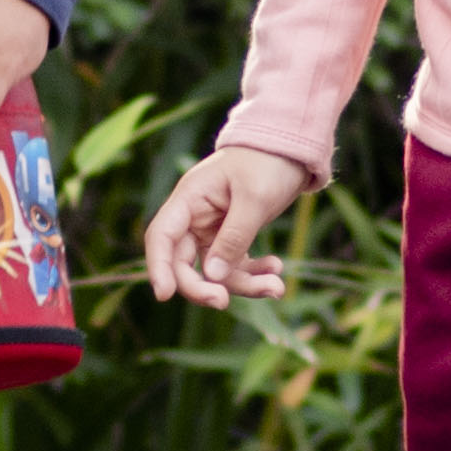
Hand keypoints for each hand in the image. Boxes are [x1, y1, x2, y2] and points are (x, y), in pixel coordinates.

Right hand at [143, 145, 315, 308]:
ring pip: (214, 271)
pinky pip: (235, 266)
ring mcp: (212, 229)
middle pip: (183, 262)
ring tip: (276, 287)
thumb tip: (212, 276)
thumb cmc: (269, 162)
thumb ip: (234, 237)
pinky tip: (275, 270)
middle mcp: (195, 216)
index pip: (162, 236)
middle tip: (224, 302)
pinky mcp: (232, 237)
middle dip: (203, 286)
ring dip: (242, 285)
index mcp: (190, 198)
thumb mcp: (254, 199)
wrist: (292, 147)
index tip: (164, 295)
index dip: (158, 267)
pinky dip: (254, 274)